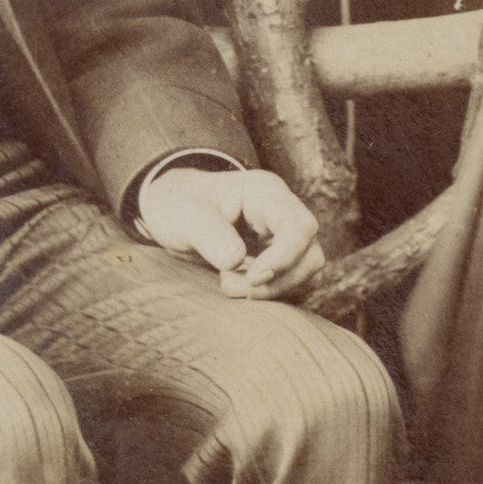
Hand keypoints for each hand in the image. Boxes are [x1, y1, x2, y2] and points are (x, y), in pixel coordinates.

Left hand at [136, 166, 324, 299]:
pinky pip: (287, 279)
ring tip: (228, 285)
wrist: (172, 207)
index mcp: (265, 192)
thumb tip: (235, 261)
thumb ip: (209, 235)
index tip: (251, 278)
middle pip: (310, 252)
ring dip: (271, 288)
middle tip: (231, 285)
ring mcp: (279, 233)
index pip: (299, 227)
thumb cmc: (179, 203)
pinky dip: (266, 291)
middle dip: (277, 280)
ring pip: (303, 270)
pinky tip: (235, 286)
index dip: (283, 258)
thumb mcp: (185, 214)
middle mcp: (280, 211)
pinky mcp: (273, 254)